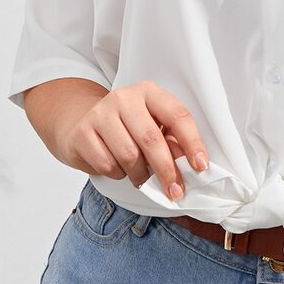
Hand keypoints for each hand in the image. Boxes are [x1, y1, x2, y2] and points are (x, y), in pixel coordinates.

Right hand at [60, 80, 209, 199]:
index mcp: (149, 92)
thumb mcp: (152, 125)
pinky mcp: (83, 133)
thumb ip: (171, 141)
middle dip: (167, 170)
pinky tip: (118, 168)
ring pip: (129, 156)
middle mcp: (124, 98)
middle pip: (151, 139)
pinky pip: (107, 164)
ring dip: (140, 175)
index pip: (177, 115)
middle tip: (175, 191)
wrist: (82, 123)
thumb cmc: (127, 127)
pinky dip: (118, 174)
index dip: (192, 143)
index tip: (201, 167)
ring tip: (143, 179)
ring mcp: (100, 114)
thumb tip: (189, 165)